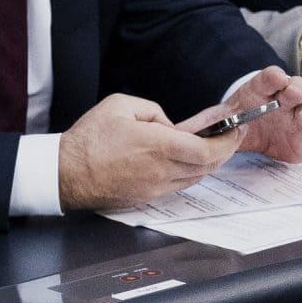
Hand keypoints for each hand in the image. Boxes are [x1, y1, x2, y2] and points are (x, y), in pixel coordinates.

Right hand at [55, 93, 239, 210]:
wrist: (65, 173)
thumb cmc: (88, 139)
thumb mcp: (120, 105)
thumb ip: (154, 111)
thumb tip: (170, 124)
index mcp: (159, 146)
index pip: (208, 149)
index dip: (228, 141)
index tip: (236, 130)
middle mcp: (163, 170)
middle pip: (209, 165)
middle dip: (225, 150)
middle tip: (230, 137)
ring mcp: (157, 187)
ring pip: (197, 177)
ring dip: (208, 163)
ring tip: (210, 146)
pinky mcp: (149, 197)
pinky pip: (180, 185)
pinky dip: (190, 172)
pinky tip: (186, 161)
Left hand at [185, 67, 301, 163]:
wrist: (252, 137)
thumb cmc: (238, 122)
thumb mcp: (216, 120)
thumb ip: (198, 125)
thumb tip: (172, 130)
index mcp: (263, 90)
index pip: (272, 76)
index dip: (274, 76)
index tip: (275, 79)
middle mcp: (285, 101)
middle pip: (297, 87)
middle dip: (297, 89)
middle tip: (292, 94)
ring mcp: (297, 119)